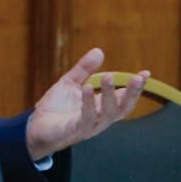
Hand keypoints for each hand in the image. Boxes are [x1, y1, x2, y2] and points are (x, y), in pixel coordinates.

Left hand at [26, 48, 148, 159]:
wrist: (34, 128)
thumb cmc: (55, 108)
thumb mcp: (70, 83)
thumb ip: (84, 69)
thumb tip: (99, 50)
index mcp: (101, 107)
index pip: (124, 98)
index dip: (136, 87)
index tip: (146, 73)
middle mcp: (100, 119)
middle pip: (123, 108)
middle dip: (132, 93)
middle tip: (138, 78)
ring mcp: (89, 126)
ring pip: (108, 114)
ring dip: (110, 95)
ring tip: (109, 76)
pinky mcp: (75, 131)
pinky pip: (86, 118)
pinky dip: (88, 103)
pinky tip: (87, 88)